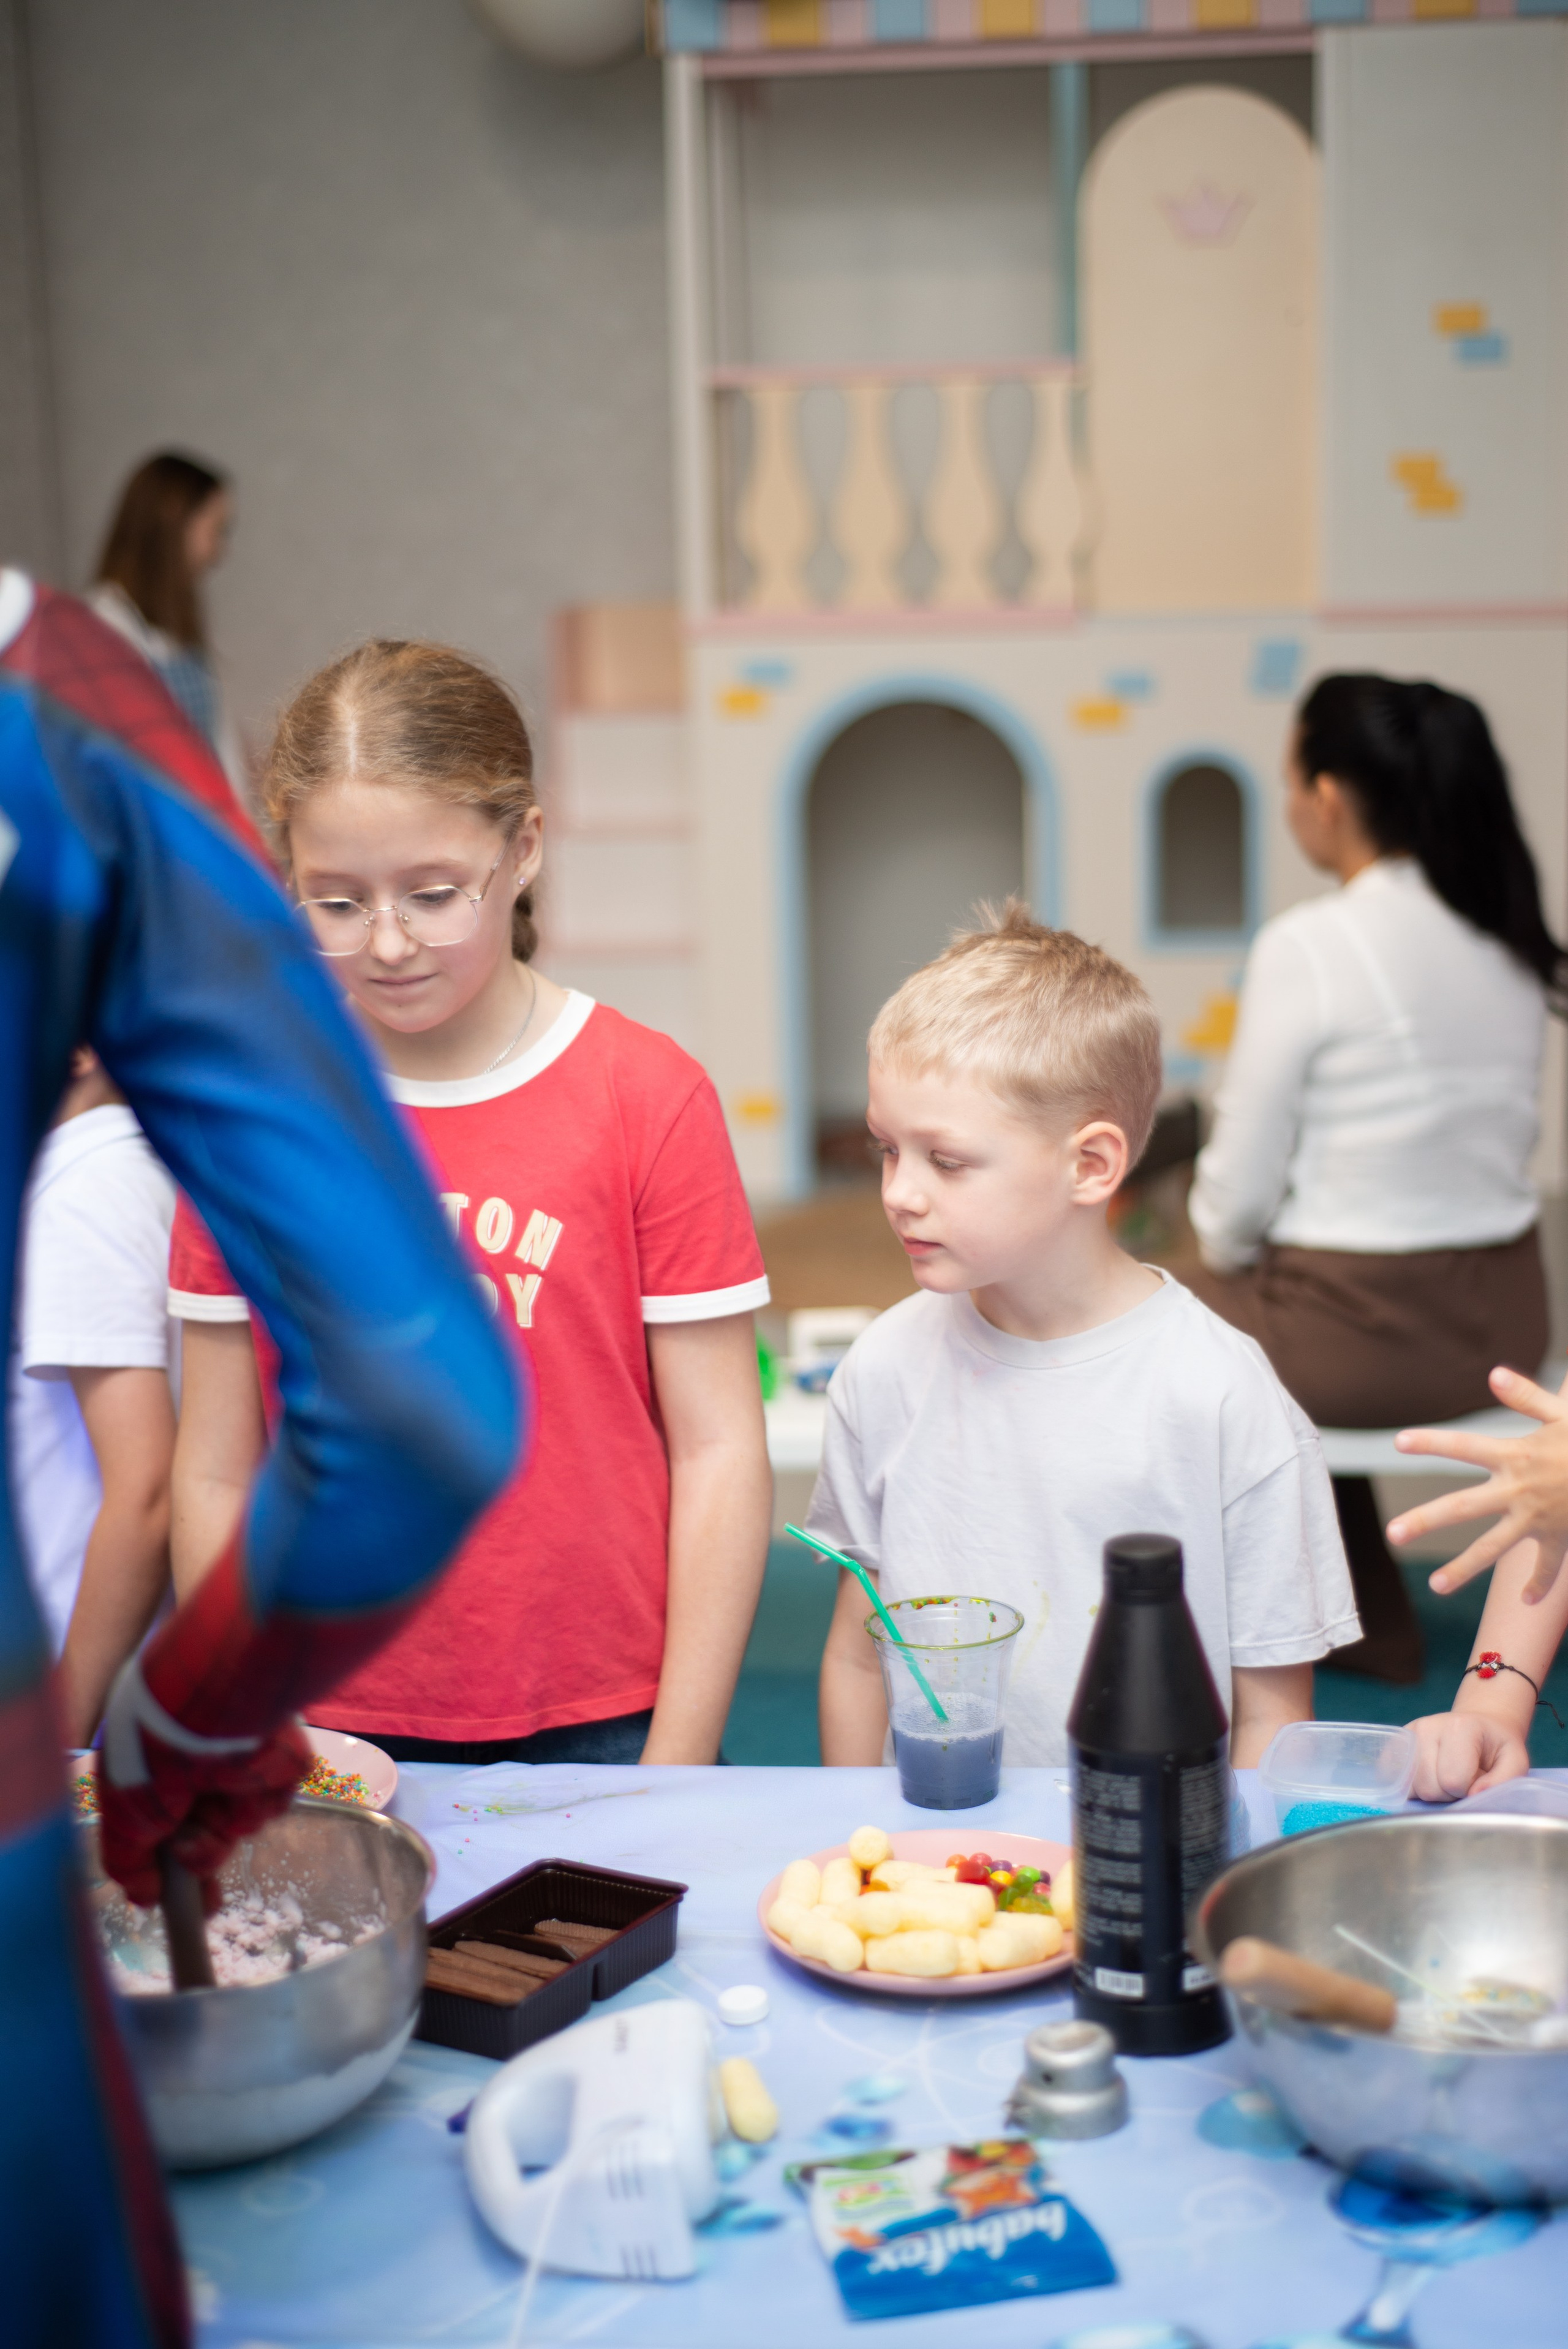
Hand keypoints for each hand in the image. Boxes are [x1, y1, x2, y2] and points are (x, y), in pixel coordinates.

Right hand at [98, 1654, 309, 1907]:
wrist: (210, 1701)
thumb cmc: (153, 1751)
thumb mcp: (123, 1815)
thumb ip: (128, 1862)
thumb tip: (142, 1899)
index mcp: (159, 1768)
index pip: (165, 1825)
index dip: (167, 1867)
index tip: (169, 1904)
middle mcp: (199, 1765)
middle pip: (207, 1834)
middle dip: (203, 1865)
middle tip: (204, 1903)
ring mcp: (241, 1760)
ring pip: (236, 1825)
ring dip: (221, 1831)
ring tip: (208, 1808)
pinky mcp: (279, 1760)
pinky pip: (268, 1803)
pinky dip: (254, 1802)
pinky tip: (241, 1784)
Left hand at [1388, 1365, 1567, 1601]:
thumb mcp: (1564, 1413)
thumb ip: (1528, 1396)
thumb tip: (1494, 1374)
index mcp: (1516, 1456)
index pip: (1465, 1446)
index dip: (1432, 1443)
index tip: (1398, 1442)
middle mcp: (1519, 1490)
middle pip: (1464, 1508)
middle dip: (1427, 1520)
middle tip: (1392, 1534)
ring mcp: (1537, 1518)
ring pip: (1494, 1547)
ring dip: (1464, 1567)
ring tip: (1435, 1586)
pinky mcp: (1560, 1537)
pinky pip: (1548, 1566)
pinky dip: (1539, 1584)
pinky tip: (1526, 1601)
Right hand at [1407, 1708, 1530, 1802]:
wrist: (1479, 1725)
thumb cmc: (1497, 1747)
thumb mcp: (1515, 1761)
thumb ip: (1503, 1779)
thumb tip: (1474, 1795)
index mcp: (1460, 1727)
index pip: (1453, 1781)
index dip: (1469, 1790)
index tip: (1478, 1779)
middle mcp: (1427, 1726)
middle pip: (1429, 1787)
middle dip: (1449, 1794)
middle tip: (1464, 1781)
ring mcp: (1408, 1734)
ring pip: (1411, 1788)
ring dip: (1432, 1793)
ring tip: (1447, 1777)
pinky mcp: (1396, 1744)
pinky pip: (1396, 1781)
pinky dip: (1413, 1788)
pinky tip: (1430, 1778)